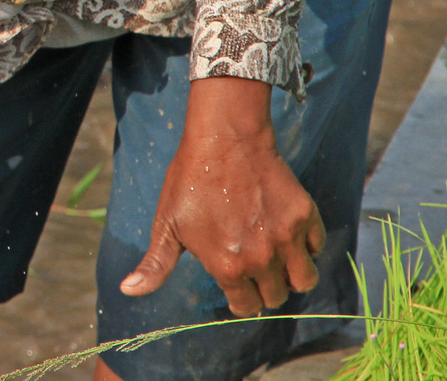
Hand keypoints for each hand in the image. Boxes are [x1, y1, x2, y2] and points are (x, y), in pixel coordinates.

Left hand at [119, 76, 324, 315]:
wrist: (224, 141)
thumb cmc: (190, 182)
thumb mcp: (166, 224)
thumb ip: (156, 264)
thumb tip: (129, 290)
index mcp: (229, 266)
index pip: (247, 307)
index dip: (240, 299)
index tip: (237, 286)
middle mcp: (262, 258)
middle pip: (276, 297)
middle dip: (264, 289)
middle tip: (253, 267)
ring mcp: (288, 238)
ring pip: (304, 280)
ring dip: (291, 276)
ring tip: (276, 260)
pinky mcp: (306, 216)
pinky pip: (317, 247)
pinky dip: (306, 246)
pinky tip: (286, 233)